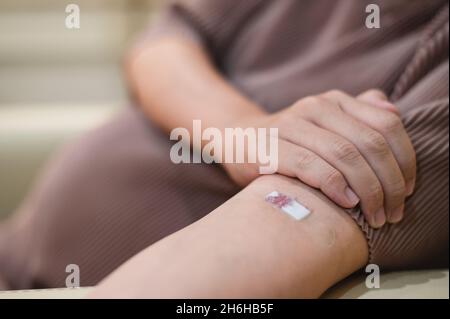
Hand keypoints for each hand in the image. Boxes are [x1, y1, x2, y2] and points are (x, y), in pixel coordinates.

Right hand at [223, 90, 415, 227]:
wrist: (238, 138)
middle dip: (389, 182)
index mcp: (335, 101)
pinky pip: (312, 165)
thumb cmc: (289, 139)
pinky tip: (346, 202)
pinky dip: (334, 185)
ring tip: (375, 214)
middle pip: (369, 143)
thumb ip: (358, 114)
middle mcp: (316, 107)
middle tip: (394, 212)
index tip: (407, 191)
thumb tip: (393, 111)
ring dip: (367, 189)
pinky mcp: (271, 147)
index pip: (386, 124)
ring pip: (344, 154)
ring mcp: (291, 125)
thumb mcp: (324, 122)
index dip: (405, 159)